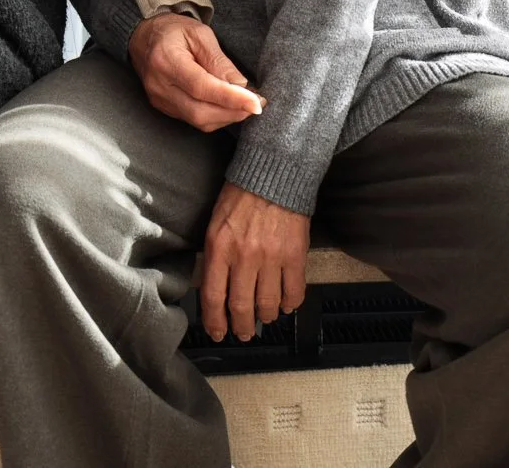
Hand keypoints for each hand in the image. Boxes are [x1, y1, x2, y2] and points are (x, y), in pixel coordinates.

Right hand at [127, 12, 265, 130]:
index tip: (256, 103)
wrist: (143, 36)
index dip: (231, 98)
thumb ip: (219, 61)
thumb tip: (242, 86)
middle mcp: (159, 85)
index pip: (201, 87)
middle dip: (233, 111)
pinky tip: (229, 107)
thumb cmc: (173, 30)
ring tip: (246, 104)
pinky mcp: (163, 108)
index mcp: (166, 61)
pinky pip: (194, 120)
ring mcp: (159, 100)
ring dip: (227, 116)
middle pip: (200, 111)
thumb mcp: (200, 34)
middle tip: (257, 104)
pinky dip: (216, 116)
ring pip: (199, 121)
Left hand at [199, 183, 308, 340]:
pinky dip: (290, 304)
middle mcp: (244, 257)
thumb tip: (217, 290)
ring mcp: (272, 258)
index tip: (218, 332)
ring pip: (268, 304)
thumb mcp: (215, 225)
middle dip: (241, 326)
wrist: (273, 175)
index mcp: (219, 248)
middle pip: (241, 306)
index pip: (214, 297)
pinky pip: (294, 292)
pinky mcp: (295, 256)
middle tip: (243, 333)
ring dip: (265, 317)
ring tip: (264, 318)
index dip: (215, 321)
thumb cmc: (240, 198)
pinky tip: (286, 306)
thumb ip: (216, 257)